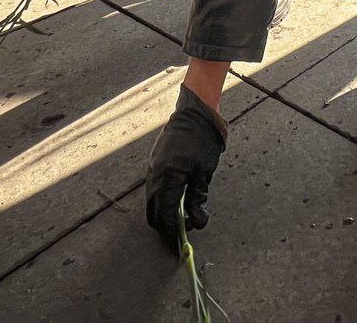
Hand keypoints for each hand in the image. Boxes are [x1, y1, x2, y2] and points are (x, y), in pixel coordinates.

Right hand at [145, 85, 227, 251]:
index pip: (166, 215)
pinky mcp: (154, 163)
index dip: (172, 233)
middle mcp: (155, 175)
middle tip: (180, 235)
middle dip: (165, 227)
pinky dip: (161, 199)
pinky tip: (175, 200)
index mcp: (168, 179)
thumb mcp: (205, 172)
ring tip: (179, 220)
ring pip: (151, 201)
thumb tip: (197, 223)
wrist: (193, 112)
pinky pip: (153, 188)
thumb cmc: (202, 141)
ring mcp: (152, 168)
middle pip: (153, 212)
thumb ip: (198, 199)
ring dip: (162, 213)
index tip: (179, 245)